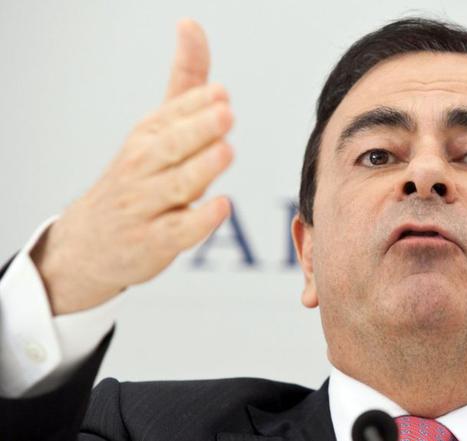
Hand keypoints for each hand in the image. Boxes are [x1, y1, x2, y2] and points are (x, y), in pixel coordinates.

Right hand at [30, 19, 233, 315]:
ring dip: (202, 168)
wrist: (92, 242)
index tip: (221, 94)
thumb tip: (191, 25)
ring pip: (177, 185)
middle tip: (225, 114)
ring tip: (226, 152)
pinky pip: (179, 231)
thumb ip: (185, 82)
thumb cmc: (140, 175)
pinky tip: (221, 206)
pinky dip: (200, 220)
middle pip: (172, 145)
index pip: (172, 115)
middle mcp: (144, 166)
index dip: (197, 105)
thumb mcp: (157, 128)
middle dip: (198, 129)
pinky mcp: (156, 242)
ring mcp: (147, 205)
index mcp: (147, 135)